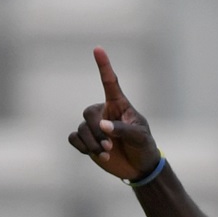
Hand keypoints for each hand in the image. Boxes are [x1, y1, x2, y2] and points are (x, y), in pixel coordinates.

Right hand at [67, 47, 160, 181]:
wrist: (139, 168)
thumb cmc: (143, 146)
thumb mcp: (139, 136)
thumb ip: (123, 130)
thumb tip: (103, 127)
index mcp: (118, 105)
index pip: (110, 82)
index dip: (103, 65)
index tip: (98, 49)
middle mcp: (104, 113)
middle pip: (89, 113)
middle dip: (96, 131)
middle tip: (109, 145)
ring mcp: (95, 127)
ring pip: (81, 129)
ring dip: (92, 143)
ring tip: (106, 152)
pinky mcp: (87, 141)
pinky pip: (73, 138)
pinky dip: (82, 147)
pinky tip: (96, 154)